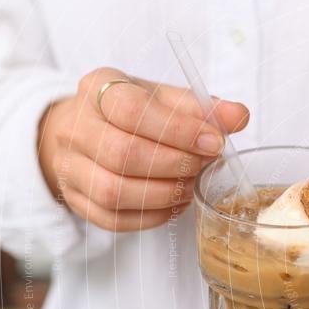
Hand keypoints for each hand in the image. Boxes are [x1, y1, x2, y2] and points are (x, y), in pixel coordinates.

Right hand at [37, 67, 248, 230]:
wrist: (86, 131)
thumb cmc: (131, 113)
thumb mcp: (164, 98)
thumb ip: (201, 107)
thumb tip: (238, 116)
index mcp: (98, 89)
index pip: (133, 109)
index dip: (180, 130)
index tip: (215, 141)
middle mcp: (75, 127)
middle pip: (123, 154)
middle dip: (174, 165)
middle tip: (202, 165)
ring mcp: (70, 166)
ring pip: (114, 192)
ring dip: (164, 194)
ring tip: (190, 186)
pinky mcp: (76, 199)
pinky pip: (113, 219)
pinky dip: (151, 216)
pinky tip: (174, 204)